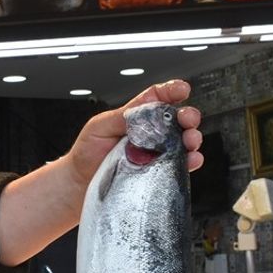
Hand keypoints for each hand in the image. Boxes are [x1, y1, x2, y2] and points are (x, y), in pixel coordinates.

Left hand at [66, 79, 203, 187]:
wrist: (80, 183)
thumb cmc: (87, 152)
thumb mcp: (99, 126)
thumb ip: (122, 116)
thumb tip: (143, 110)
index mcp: (136, 116)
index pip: (157, 98)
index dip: (171, 91)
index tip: (181, 89)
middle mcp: (150, 133)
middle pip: (177, 119)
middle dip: (188, 115)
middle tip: (186, 117)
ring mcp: (156, 152)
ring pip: (183, 141)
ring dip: (192, 138)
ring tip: (190, 139)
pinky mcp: (159, 171)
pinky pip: (180, 165)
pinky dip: (191, 161)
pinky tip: (191, 158)